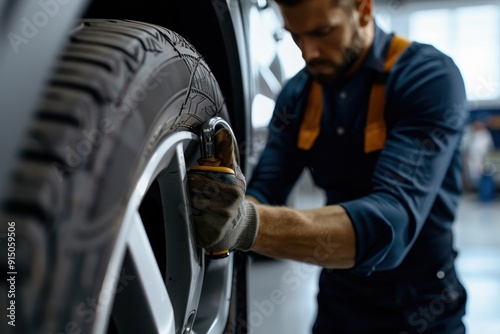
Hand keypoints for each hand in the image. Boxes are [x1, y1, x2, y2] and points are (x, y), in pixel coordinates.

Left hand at [187, 128, 258, 251]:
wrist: (241, 226)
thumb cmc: (233, 196)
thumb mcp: (234, 174)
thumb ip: (226, 153)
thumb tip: (222, 131)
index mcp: (233, 191)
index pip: (198, 180)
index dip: (193, 179)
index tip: (194, 179)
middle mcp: (227, 209)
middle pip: (192, 194)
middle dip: (190, 191)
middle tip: (196, 193)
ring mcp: (218, 224)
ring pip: (189, 208)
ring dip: (189, 205)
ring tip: (198, 205)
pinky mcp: (208, 237)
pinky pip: (189, 223)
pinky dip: (190, 219)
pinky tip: (198, 218)